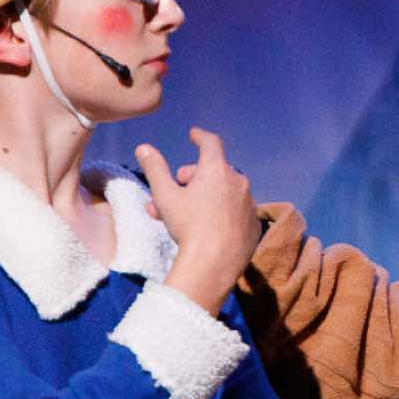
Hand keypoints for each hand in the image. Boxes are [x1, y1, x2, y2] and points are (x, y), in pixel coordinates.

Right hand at [137, 128, 262, 311]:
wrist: (214, 263)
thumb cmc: (188, 226)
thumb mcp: (165, 195)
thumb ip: (154, 169)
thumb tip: (143, 148)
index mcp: (217, 170)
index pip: (210, 143)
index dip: (200, 137)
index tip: (194, 135)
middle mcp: (238, 181)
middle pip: (214, 170)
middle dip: (192, 178)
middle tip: (175, 191)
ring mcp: (249, 203)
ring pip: (224, 192)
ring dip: (206, 196)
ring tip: (186, 214)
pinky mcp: (254, 223)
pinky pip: (236, 210)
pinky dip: (222, 212)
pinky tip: (208, 226)